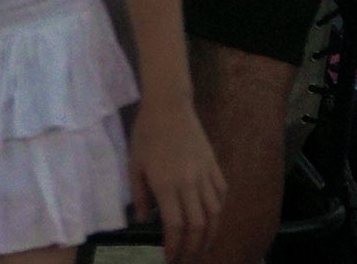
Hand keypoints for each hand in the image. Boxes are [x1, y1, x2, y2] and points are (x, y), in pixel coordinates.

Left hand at [128, 92, 223, 260]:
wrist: (169, 106)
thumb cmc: (146, 134)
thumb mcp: (134, 164)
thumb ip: (140, 195)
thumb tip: (143, 221)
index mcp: (167, 184)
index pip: (175, 225)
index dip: (175, 245)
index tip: (171, 258)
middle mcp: (190, 184)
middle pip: (198, 225)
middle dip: (193, 247)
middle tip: (187, 259)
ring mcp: (206, 175)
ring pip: (215, 214)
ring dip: (210, 235)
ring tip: (203, 247)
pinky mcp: (215, 166)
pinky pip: (222, 195)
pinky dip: (219, 211)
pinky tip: (213, 219)